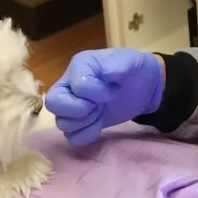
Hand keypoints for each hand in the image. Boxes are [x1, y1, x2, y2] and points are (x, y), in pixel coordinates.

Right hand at [44, 48, 164, 146]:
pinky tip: (99, 125)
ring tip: (100, 113)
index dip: (95, 93)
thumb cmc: (133, 69)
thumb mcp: (130, 61)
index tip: (113, 90)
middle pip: (53, 103)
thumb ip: (118, 65)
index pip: (76, 86)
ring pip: (61, 123)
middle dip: (79, 110)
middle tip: (98, 106)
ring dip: (85, 122)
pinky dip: (86, 135)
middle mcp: (69, 85)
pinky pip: (71, 137)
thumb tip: (105, 73)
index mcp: (80, 65)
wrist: (143, 87)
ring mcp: (72, 105)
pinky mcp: (79, 122)